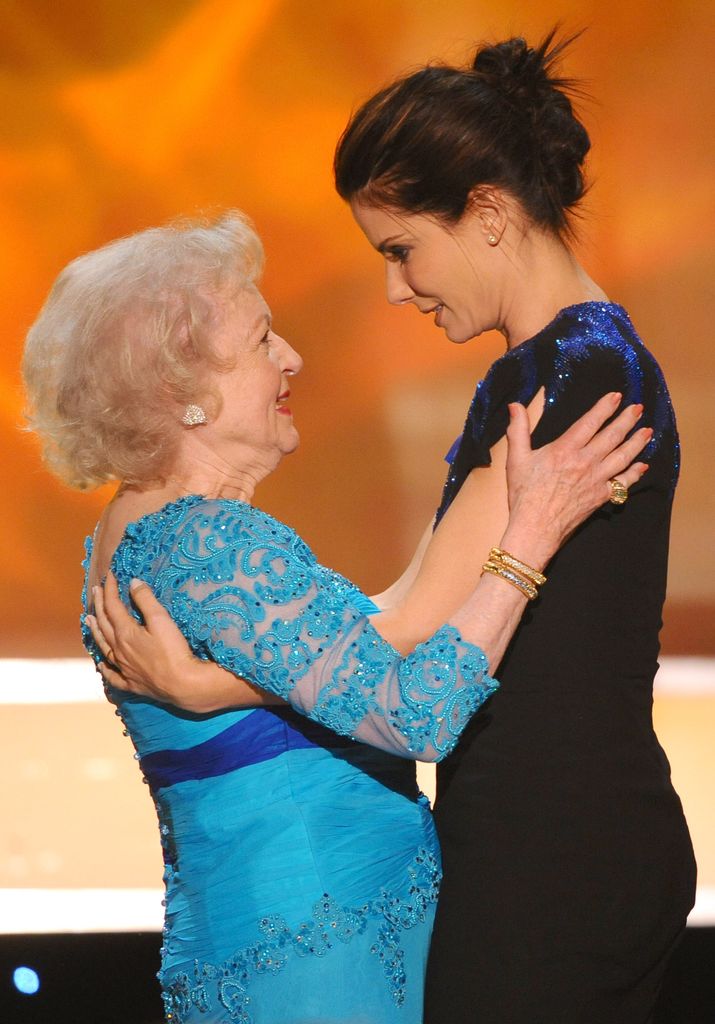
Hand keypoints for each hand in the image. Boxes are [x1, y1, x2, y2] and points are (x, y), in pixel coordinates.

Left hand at [86, 573, 280, 712]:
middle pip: (104, 624)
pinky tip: (101, 663)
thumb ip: (146, 600)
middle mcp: (119, 650)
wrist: (183, 684)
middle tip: (96, 590)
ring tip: (88, 619)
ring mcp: (123, 668)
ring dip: (95, 630)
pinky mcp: (131, 683)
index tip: (110, 575)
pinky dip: (104, 666)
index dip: (110, 589)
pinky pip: (111, 674)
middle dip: (100, 604)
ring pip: (103, 646)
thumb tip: (133, 582)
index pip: (113, 606)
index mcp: (125, 633)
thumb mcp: (161, 620)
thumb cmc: (174, 651)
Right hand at [503, 392, 649, 565]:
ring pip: (623, 456)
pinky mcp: (601, 496)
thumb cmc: (524, 495)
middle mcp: (585, 462)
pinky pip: (624, 482)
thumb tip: (515, 406)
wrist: (535, 528)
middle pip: (612, 436)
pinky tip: (643, 466)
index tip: (616, 396)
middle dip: (627, 420)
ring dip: (637, 442)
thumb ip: (518, 430)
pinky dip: (635, 473)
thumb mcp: (516, 459)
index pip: (590, 422)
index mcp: (565, 449)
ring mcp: (596, 480)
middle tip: (638, 408)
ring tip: (647, 431)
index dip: (605, 407)